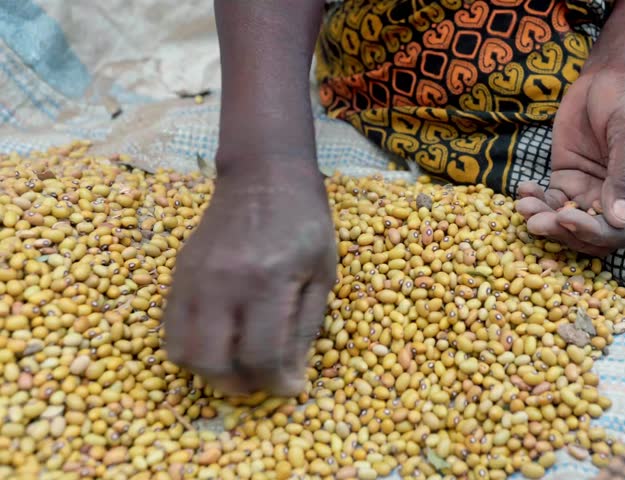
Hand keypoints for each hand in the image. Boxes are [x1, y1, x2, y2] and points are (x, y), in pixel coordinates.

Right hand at [163, 162, 335, 395]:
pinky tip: (219, 340)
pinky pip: (170, 328)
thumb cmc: (304, 223)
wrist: (263, 176)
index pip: (261, 355)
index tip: (291, 387)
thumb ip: (305, 327)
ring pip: (183, 352)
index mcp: (268, 281)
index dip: (277, 383)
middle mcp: (224, 282)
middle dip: (239, 384)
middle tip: (261, 378)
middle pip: (214, 363)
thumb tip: (291, 378)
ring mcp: (194, 278)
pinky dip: (191, 347)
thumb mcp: (322, 273)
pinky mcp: (178, 273)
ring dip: (210, 370)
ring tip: (237, 362)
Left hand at [517, 59, 624, 256]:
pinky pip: (550, 201)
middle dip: (563, 232)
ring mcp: (592, 191)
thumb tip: (619, 220)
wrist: (610, 73)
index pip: (624, 230)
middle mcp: (620, 199)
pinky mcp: (568, 180)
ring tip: (524, 207)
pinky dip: (535, 201)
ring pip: (567, 222)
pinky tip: (523, 190)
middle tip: (536, 221)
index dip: (596, 232)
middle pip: (592, 234)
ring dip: (544, 220)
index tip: (567, 220)